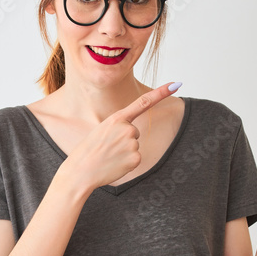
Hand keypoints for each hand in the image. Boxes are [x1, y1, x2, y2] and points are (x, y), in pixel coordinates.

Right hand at [62, 81, 180, 192]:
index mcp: (117, 118)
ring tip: (109, 156)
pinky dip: (126, 163)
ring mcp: (133, 143)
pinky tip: (115, 164)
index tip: (175, 84)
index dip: (161, 93)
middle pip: (134, 132)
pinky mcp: (136, 158)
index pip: (143, 102)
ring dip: (124, 152)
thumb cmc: (89, 151)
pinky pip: (136, 158)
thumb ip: (119, 128)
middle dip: (124, 140)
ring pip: (134, 146)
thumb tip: (133, 135)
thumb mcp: (102, 131)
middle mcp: (127, 128)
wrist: (81, 171)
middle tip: (107, 148)